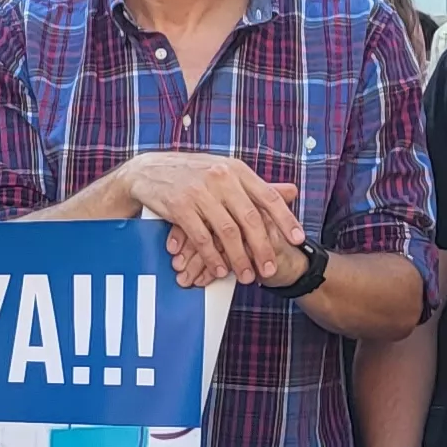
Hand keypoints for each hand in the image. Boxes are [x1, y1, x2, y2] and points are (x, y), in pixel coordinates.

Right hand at [110, 153, 305, 288]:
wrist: (147, 171)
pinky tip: (219, 270)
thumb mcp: (225, 172)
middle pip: (249, 218)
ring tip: (246, 276)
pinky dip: (212, 257)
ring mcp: (200, 192)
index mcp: (236, 169)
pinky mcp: (180, 207)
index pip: (268, 196)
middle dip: (262, 248)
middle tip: (270, 268)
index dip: (285, 219)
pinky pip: (202, 238)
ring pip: (227, 232)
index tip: (298, 240)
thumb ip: (256, 186)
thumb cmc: (191, 174)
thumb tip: (292, 192)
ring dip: (238, 258)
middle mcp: (221, 178)